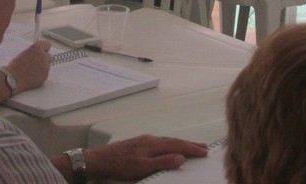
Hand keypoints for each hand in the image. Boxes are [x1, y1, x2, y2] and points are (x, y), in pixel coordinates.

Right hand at [5, 40, 51, 92]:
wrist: (12, 79)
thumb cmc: (15, 66)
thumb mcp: (24, 53)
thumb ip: (34, 52)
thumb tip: (38, 53)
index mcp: (37, 48)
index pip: (47, 44)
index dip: (44, 48)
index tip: (43, 51)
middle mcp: (43, 56)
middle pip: (49, 56)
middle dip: (45, 59)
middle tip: (37, 63)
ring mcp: (45, 67)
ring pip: (47, 66)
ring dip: (42, 67)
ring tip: (31, 71)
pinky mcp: (45, 76)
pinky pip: (45, 74)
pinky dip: (40, 75)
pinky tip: (32, 76)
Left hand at [82, 135, 208, 180]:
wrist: (101, 159)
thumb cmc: (120, 164)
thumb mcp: (142, 167)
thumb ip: (162, 161)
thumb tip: (180, 157)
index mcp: (153, 144)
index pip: (177, 145)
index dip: (192, 148)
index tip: (204, 152)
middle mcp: (150, 139)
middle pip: (174, 141)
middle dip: (189, 144)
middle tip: (204, 147)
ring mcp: (145, 140)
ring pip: (167, 141)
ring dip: (181, 144)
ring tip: (191, 147)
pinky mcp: (139, 144)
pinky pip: (161, 143)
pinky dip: (171, 145)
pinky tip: (170, 148)